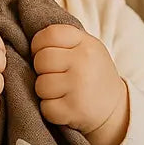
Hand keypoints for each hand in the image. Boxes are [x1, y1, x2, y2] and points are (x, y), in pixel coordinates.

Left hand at [31, 24, 128, 144]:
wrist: (116, 108)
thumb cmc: (92, 74)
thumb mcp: (88, 48)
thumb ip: (64, 40)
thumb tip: (27, 36)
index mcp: (86, 43)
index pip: (49, 34)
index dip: (39, 45)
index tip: (45, 54)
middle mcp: (84, 62)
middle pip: (41, 60)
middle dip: (42, 70)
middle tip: (56, 76)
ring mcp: (79, 87)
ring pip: (41, 85)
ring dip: (46, 92)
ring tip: (62, 92)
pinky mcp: (74, 110)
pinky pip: (46, 108)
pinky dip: (51, 110)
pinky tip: (65, 106)